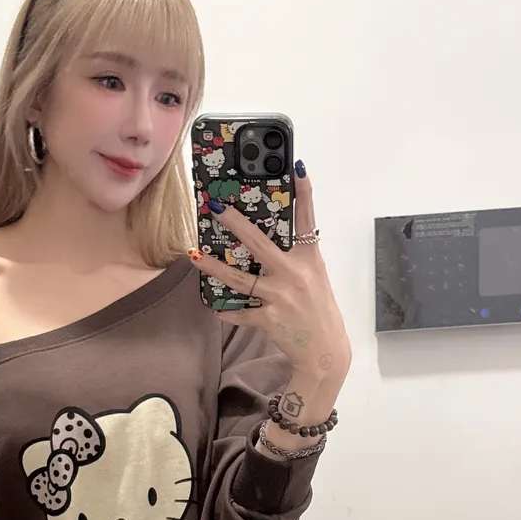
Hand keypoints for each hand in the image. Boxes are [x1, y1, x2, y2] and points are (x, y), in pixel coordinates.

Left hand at [189, 162, 351, 386]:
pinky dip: (228, 312)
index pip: (307, 220)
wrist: (325, 351)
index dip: (303, 193)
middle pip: (260, 243)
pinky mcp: (270, 319)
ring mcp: (281, 296)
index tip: (297, 167)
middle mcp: (295, 274)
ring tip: (195, 256)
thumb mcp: (315, 278)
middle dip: (235, 223)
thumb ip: (295, 259)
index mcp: (309, 259)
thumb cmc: (318, 311)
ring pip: (241, 279)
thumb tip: (265, 242)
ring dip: (215, 268)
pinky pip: (242, 313)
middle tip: (216, 207)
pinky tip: (214, 307)